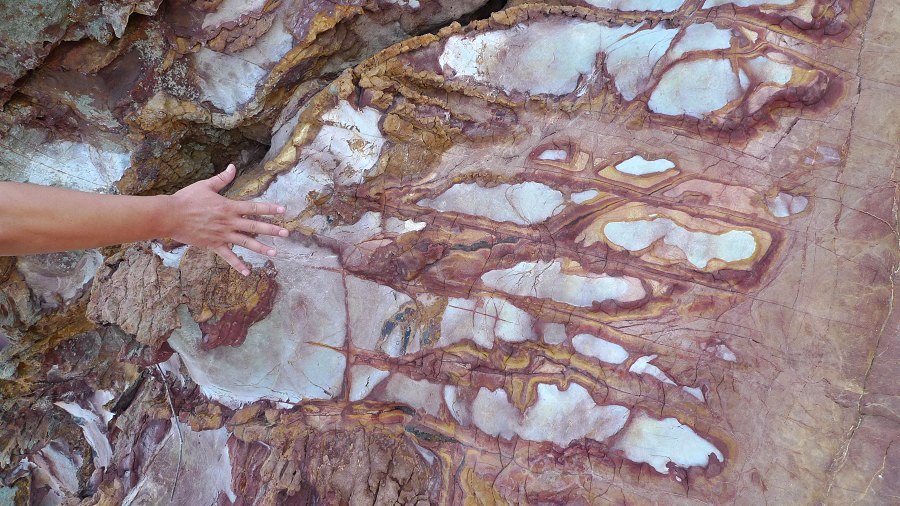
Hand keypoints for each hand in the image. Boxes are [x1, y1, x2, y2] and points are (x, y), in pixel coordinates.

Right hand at [168, 163, 286, 275]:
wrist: (170, 216)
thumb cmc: (187, 199)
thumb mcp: (206, 185)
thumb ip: (222, 179)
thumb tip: (233, 167)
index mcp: (229, 206)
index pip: (254, 207)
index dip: (270, 208)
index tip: (283, 210)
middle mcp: (229, 222)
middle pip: (255, 226)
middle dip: (272, 230)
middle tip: (286, 233)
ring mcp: (222, 235)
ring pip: (246, 243)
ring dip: (261, 248)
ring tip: (275, 253)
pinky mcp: (214, 245)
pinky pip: (228, 257)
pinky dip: (238, 265)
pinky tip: (248, 272)